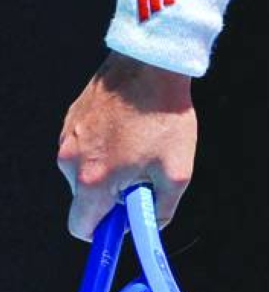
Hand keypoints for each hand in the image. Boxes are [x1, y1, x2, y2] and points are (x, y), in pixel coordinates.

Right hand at [57, 51, 196, 239]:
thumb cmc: (164, 114)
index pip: (81, 228)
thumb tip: (150, 224)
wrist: (152, 61)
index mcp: (91, 180)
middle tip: (141, 173)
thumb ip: (161, 210)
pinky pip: (85, 144)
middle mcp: (70, 160)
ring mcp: (68, 135)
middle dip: (111, 194)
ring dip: (108, 166)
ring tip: (139, 141)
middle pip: (85, 198)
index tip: (124, 219)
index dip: (104, 230)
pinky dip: (104, 143)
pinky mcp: (73, 115)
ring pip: (85, 169)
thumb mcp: (177, 171)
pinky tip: (129, 124)